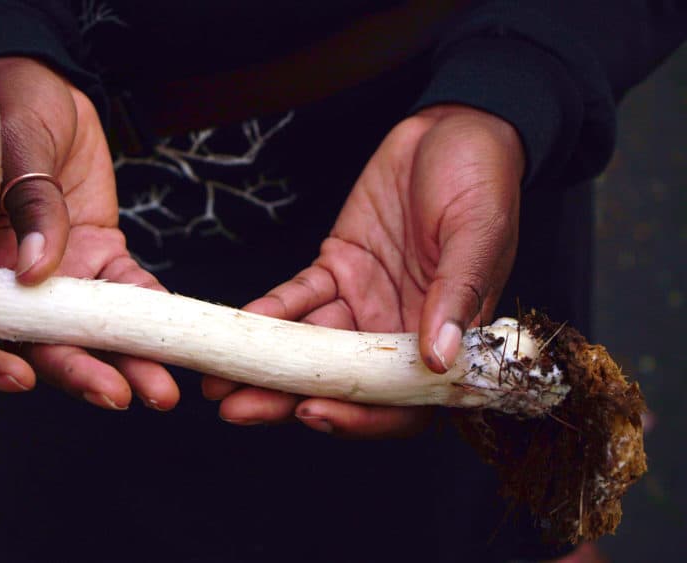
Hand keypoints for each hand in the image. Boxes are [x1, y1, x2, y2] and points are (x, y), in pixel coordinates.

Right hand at [0, 58, 178, 410]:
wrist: (47, 81)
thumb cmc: (5, 106)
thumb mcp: (12, 145)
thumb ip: (26, 206)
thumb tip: (35, 273)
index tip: (21, 378)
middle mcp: (10, 282)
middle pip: (39, 343)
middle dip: (78, 373)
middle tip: (117, 396)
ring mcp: (59, 274)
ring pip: (90, 330)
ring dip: (124, 360)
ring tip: (159, 391)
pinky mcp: (101, 256)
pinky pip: (130, 291)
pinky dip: (153, 313)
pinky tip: (179, 334)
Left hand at [203, 104, 523, 436]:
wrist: (452, 128)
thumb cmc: (482, 178)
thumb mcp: (478, 231)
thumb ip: (457, 293)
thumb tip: (439, 359)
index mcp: (444, 332)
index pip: (402, 398)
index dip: (361, 416)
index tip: (314, 413)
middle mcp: (399, 327)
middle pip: (342, 381)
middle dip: (288, 398)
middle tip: (236, 409)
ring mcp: (364, 300)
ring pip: (310, 347)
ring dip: (266, 365)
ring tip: (218, 381)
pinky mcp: (338, 267)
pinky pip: (299, 297)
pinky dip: (270, 311)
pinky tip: (240, 322)